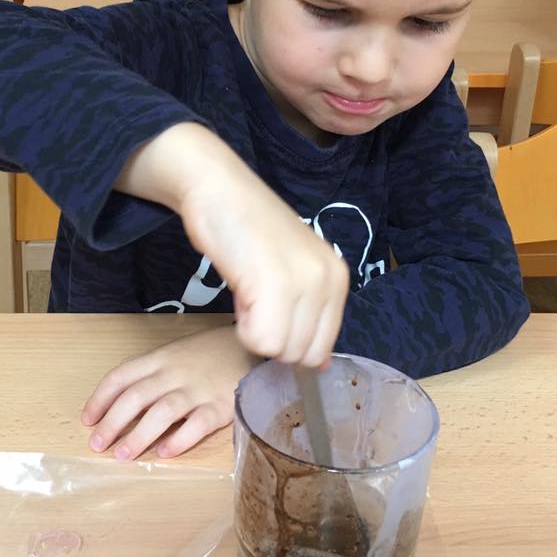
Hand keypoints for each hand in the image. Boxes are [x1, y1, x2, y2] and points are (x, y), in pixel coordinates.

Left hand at [81, 325, 255, 459]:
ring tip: (123, 455)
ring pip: (163, 411)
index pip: (122, 376)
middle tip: (97, 445)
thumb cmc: (210, 353)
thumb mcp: (178, 352)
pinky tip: (164, 453)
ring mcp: (199, 389)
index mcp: (161, 358)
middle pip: (136, 396)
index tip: (88, 420)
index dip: (100, 398)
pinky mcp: (221, 406)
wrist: (253, 345)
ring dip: (139, 435)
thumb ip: (153, 373)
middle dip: (112, 422)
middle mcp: (176, 373)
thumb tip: (122, 401)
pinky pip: (198, 424)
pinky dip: (180, 439)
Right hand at [116, 123, 349, 367]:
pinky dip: (242, 326)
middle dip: (272, 337)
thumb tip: (320, 366)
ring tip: (248, 289)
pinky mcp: (275, 283)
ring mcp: (305, 281)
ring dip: (255, 331)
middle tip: (255, 295)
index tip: (269, 306)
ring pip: (281, 350)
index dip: (288, 340)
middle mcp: (329, 280)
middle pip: (302, 355)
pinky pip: (260, 340)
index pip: (322, 348)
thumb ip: (309, 316)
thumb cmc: (248, 229)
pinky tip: (240, 290)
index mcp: (338, 279)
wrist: (218, 190)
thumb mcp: (292, 273)